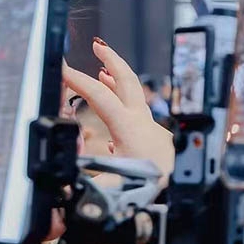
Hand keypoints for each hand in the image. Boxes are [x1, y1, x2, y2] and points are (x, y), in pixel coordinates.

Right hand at [64, 39, 173, 178]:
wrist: (182, 197)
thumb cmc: (149, 192)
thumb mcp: (108, 188)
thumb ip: (81, 178)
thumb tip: (62, 173)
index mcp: (130, 129)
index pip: (100, 96)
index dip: (78, 81)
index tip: (61, 69)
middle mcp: (144, 124)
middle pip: (128, 82)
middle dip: (112, 59)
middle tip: (97, 45)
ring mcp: (153, 131)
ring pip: (134, 99)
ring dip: (117, 83)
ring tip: (103, 73)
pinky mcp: (157, 142)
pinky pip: (138, 118)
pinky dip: (124, 108)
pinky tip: (113, 117)